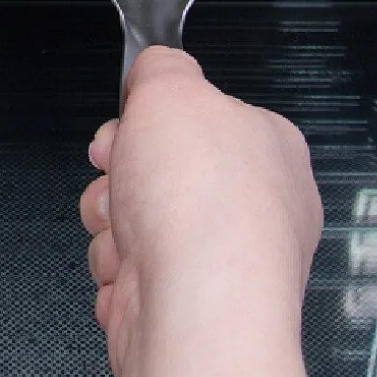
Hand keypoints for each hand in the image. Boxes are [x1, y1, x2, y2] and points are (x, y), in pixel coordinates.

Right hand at [79, 46, 322, 376]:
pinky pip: (129, 267)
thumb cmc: (199, 206)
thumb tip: (154, 69)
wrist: (193, 310)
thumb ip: (160, 66)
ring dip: (108, 218)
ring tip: (123, 229)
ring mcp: (222, 260)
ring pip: (134, 217)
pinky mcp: (188, 303)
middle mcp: (255, 206)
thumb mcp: (171, 87)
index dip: (149, 115)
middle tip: (116, 171)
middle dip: (119, 171)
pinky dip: (116, 266)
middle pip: (157, 167)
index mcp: (268, 148)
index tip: (129, 120)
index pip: (197, 116)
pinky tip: (130, 270)